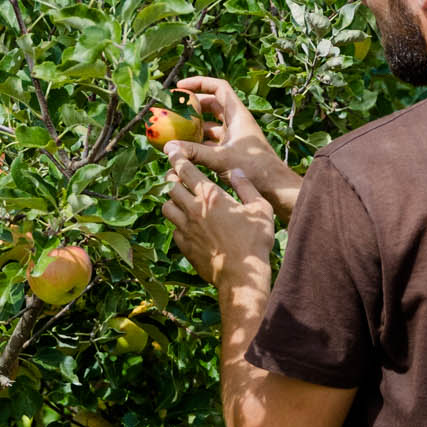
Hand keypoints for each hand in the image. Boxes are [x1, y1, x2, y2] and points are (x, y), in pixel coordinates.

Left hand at [162, 153, 277, 288]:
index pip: (186, 170)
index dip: (177, 157)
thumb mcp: (260, 208)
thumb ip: (246, 187)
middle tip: (178, 175)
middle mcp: (193, 209)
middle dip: (172, 177)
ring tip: (180, 198)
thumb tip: (236, 172)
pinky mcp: (183, 245)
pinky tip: (187, 224)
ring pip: (166, 206)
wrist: (241, 276)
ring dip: (171, 199)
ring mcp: (185, 228)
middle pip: (170, 186)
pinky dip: (177, 222)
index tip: (172, 150)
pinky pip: (173, 228)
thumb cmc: (255, 241)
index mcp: (210, 196)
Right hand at [165, 76, 299, 213]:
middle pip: (212, 104)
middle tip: (174, 108)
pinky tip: (185, 150)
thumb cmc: (254, 169)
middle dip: (193, 105)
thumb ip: (194, 153)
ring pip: (211, 123)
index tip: (181, 87)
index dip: (199, 83)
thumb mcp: (220, 158)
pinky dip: (199, 142)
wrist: (274, 187)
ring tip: (175, 129)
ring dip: (194, 125)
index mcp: (238, 115)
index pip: (219, 88)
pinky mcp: (233, 150)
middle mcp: (237, 122)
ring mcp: (235, 136)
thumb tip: (168, 148)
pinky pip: (212, 140)